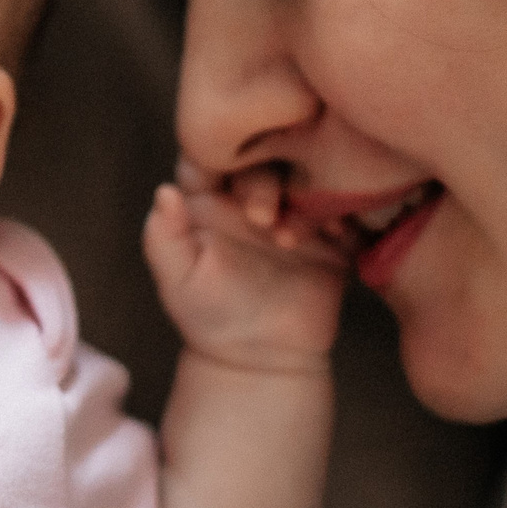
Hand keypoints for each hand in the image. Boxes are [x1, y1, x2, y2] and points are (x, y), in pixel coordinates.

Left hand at [142, 161, 347, 374]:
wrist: (262, 358)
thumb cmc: (210, 317)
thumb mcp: (178, 280)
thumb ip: (164, 237)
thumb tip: (163, 191)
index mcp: (208, 196)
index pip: (210, 151)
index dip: (218, 149)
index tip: (229, 167)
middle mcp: (250, 195)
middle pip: (262, 158)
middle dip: (262, 180)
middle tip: (261, 217)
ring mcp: (292, 211)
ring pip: (304, 176)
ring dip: (301, 196)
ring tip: (288, 239)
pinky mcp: (329, 235)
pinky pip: (343, 207)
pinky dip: (341, 212)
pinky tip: (333, 234)